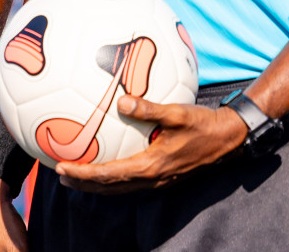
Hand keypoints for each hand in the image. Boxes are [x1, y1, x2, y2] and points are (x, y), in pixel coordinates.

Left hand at [55, 96, 247, 192]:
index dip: (84, 172)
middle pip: (110, 187)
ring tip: (74, 174)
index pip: (109, 174)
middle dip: (83, 183)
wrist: (230, 139)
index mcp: (152, 166)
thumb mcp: (177, 112)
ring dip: (96, 183)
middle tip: (59, 174)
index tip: (61, 166)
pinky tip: (105, 162)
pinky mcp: (164, 176)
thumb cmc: (204, 123)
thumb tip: (120, 101)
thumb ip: (149, 108)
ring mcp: (159, 180)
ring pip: (120, 187)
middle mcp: (153, 178)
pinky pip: (132, 181)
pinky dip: (112, 177)